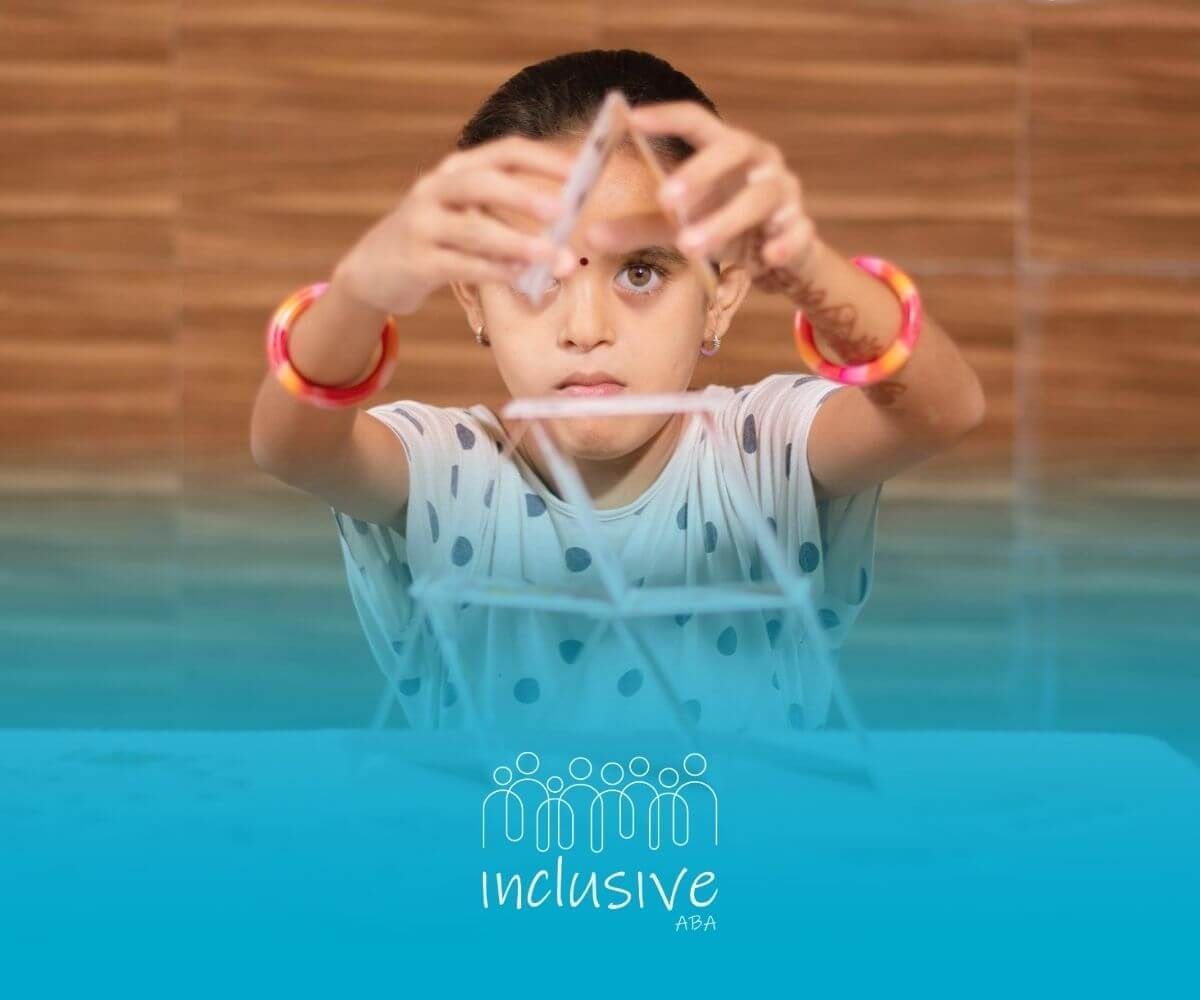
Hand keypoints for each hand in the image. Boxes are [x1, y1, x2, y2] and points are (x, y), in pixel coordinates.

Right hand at [334, 137, 579, 315]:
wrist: (374, 271)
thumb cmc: (435, 241)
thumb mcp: (464, 215)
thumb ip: (505, 216)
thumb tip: (565, 227)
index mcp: (455, 170)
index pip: (503, 152)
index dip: (541, 159)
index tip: (577, 170)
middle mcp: (436, 190)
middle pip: (482, 183)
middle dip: (523, 195)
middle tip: (560, 210)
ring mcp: (422, 225)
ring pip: (473, 229)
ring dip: (516, 243)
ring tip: (550, 256)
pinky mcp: (416, 261)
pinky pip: (460, 265)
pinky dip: (493, 271)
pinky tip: (519, 277)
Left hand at [586, 101, 818, 287]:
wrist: (778, 255)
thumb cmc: (723, 224)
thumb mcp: (680, 224)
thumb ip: (639, 227)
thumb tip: (591, 237)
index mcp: (726, 149)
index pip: (697, 120)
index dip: (667, 116)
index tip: (633, 118)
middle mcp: (759, 162)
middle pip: (734, 150)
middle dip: (700, 172)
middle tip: (666, 199)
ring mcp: (784, 194)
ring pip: (759, 197)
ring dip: (725, 220)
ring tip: (691, 246)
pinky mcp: (801, 229)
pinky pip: (796, 233)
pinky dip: (781, 245)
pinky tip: (764, 259)